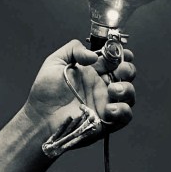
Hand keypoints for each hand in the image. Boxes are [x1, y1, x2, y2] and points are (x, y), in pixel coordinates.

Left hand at [21, 39, 135, 147]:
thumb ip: (74, 50)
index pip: (114, 59)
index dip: (121, 54)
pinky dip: (122, 110)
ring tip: (113, 89)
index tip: (122, 52)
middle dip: (128, 69)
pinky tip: (109, 108)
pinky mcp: (107, 121)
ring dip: (127, 89)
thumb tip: (94, 55)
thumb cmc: (45, 90)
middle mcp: (101, 85)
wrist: (41, 116)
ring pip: (129, 94)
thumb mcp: (56, 62)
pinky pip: (125, 116)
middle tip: (120, 70)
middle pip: (126, 75)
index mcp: (92, 70)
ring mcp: (105, 102)